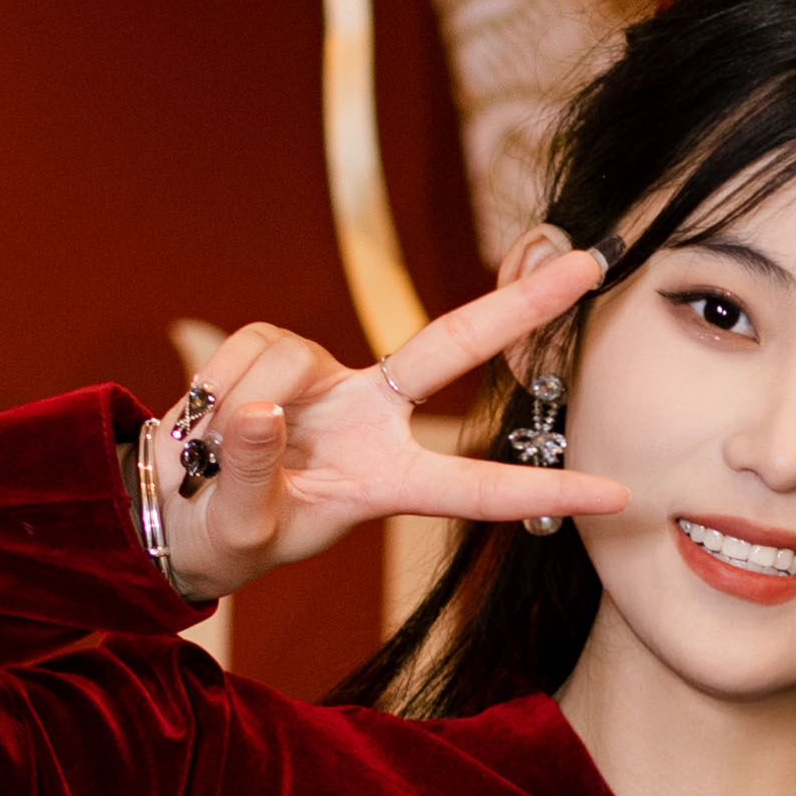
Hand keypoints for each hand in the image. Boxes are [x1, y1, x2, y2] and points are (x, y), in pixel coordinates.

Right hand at [148, 255, 624, 594]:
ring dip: (237, 408)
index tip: (617, 493)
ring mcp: (330, 378)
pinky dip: (217, 385)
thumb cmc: (229, 533)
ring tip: (206, 458)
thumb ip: (255, 475)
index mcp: (387, 482)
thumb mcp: (242, 529)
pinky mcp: (281, 347)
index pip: (476, 488)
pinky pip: (251, 349)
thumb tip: (265, 411)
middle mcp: (374, 419)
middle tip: (592, 263)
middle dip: (521, 305)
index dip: (544, 490)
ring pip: (291, 365)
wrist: (178, 506)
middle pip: (455, 346)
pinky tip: (203, 419)